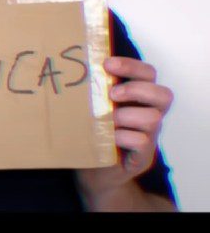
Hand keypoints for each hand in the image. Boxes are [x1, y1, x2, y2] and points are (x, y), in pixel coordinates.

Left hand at [76, 56, 174, 209]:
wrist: (93, 169)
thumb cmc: (92, 130)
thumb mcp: (92, 106)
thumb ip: (91, 88)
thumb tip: (69, 64)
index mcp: (138, 97)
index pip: (148, 73)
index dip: (132, 66)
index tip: (107, 64)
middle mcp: (149, 113)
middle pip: (163, 94)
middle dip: (136, 90)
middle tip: (112, 94)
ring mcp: (149, 135)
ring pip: (153, 118)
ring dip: (126, 116)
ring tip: (106, 120)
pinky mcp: (143, 155)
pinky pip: (143, 142)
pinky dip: (123, 137)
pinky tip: (108, 137)